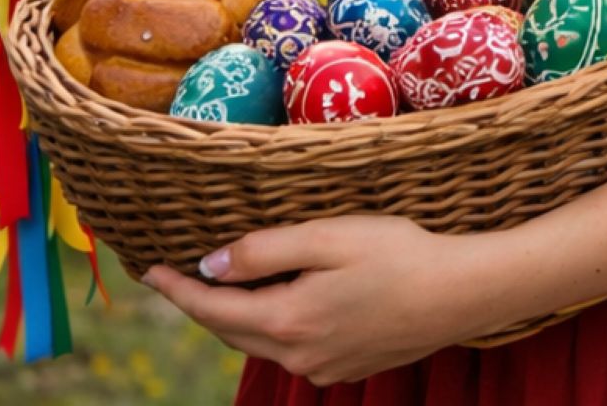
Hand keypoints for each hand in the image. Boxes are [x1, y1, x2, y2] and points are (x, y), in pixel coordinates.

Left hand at [142, 216, 499, 384]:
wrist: (458, 294)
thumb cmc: (396, 253)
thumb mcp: (325, 237)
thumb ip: (264, 251)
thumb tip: (210, 265)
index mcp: (287, 322)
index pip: (211, 310)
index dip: (176, 289)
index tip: (148, 269)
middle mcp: (299, 356)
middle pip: (231, 331)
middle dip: (199, 303)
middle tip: (173, 273)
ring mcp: (324, 368)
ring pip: (260, 340)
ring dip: (234, 314)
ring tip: (215, 282)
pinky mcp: (345, 367)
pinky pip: (291, 346)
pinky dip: (269, 323)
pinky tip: (274, 298)